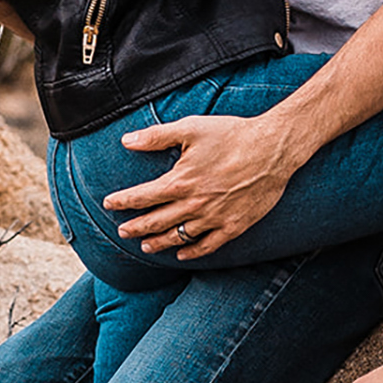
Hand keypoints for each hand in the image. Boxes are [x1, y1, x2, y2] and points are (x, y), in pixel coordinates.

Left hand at [103, 112, 300, 257]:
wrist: (273, 148)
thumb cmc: (232, 134)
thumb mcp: (191, 128)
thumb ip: (156, 136)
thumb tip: (126, 140)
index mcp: (180, 181)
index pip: (142, 197)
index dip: (122, 201)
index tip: (109, 203)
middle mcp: (194, 204)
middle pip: (156, 221)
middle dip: (135, 227)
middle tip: (122, 231)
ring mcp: (214, 218)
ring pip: (178, 236)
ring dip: (158, 242)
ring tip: (145, 246)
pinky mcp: (233, 225)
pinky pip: (208, 245)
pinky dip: (192, 251)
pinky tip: (182, 254)